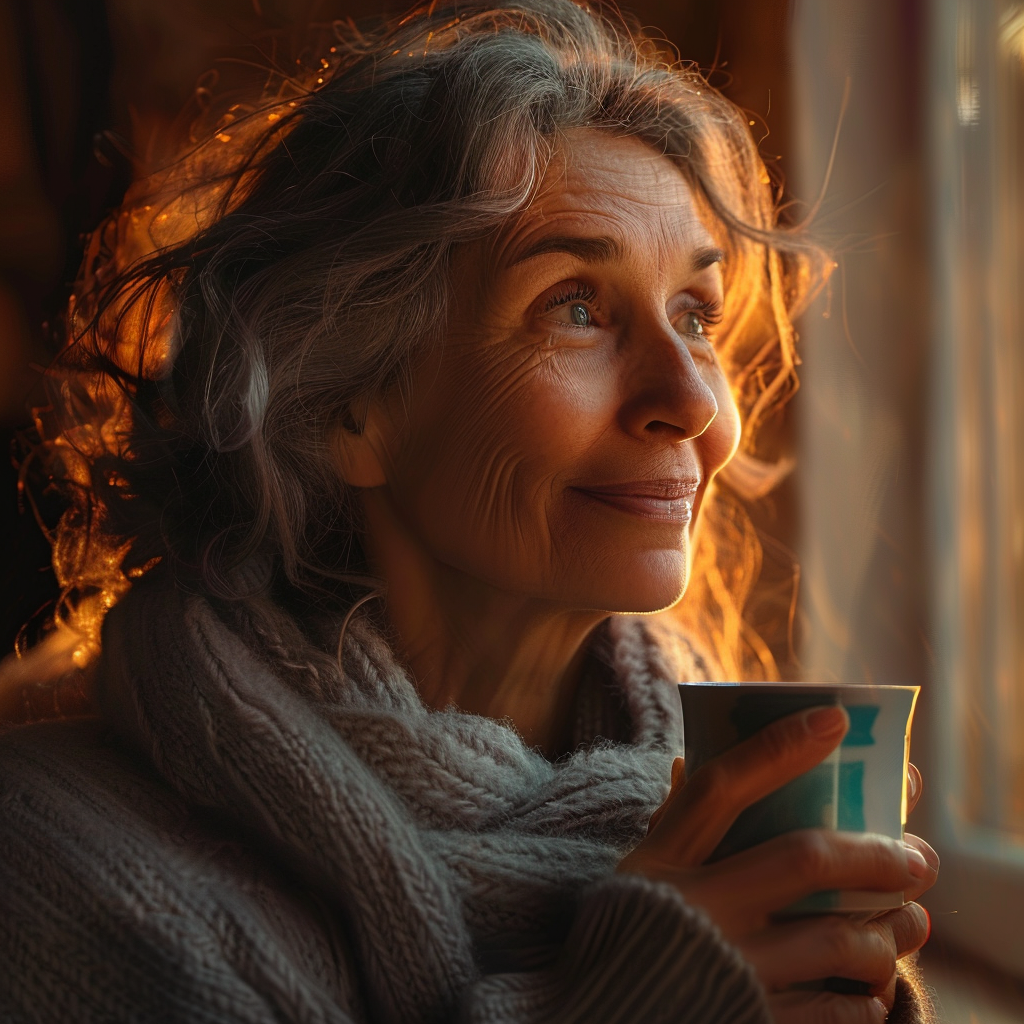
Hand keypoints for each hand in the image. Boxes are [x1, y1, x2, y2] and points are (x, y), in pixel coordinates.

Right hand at [618, 706, 938, 1022]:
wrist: (598, 1015)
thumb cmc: (631, 926)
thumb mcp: (641, 869)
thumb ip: (672, 821)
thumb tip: (687, 758)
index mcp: (661, 858)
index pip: (721, 786)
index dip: (778, 748)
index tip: (834, 719)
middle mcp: (694, 906)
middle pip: (801, 858)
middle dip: (872, 852)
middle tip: (917, 856)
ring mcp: (722, 964)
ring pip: (831, 939)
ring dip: (885, 932)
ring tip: (912, 924)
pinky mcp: (744, 1017)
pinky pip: (825, 1012)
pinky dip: (860, 1003)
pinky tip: (872, 991)